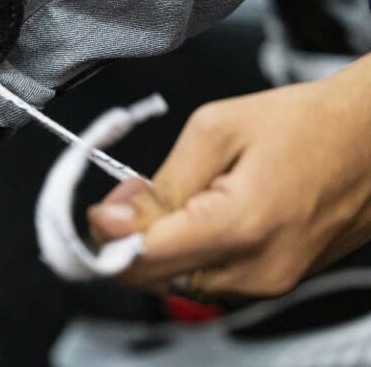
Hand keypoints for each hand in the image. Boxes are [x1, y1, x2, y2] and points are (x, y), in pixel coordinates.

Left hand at [88, 53, 370, 297]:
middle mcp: (259, 268)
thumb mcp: (216, 129)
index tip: (99, 207)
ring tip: (177, 193)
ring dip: (160, 244)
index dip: (106, 234)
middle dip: (128, 239)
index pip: (142, 258)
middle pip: (155, 277)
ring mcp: (272, 280)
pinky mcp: (278, 280)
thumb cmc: (304, 122)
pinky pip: (211, 275)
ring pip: (179, 279)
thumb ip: (160, 183)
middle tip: (132, 193)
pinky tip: (202, 210)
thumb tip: (112, 219)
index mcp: (241, 226)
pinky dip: (190, 249)